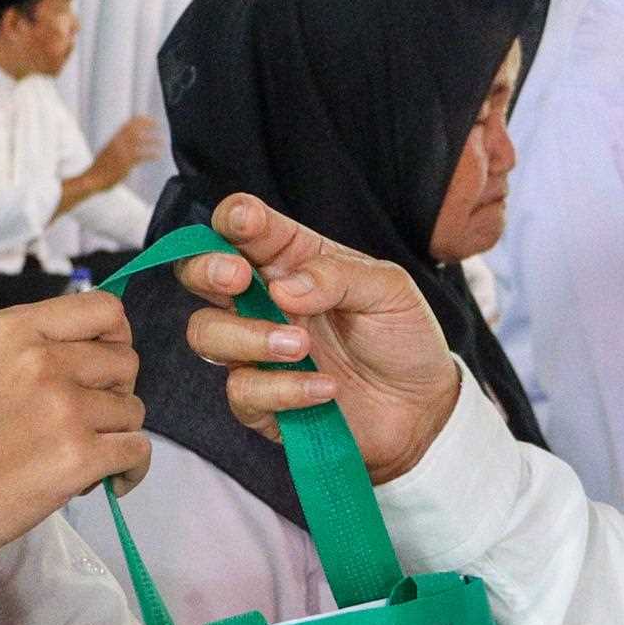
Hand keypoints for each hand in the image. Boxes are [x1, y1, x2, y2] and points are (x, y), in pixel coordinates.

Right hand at [0, 291, 148, 550]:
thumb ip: (38, 344)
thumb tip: (103, 346)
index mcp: (15, 328)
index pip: (105, 309)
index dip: (115, 338)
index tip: (104, 366)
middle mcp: (42, 360)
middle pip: (126, 360)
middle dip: (115, 392)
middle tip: (85, 418)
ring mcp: (64, 408)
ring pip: (133, 409)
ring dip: (115, 434)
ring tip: (76, 452)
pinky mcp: (78, 455)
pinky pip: (137, 451)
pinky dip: (130, 469)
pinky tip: (109, 479)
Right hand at [97, 113, 161, 178]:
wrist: (92, 179)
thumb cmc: (100, 168)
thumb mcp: (108, 151)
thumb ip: (118, 145)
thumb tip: (128, 142)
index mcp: (114, 139)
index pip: (128, 124)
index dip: (141, 120)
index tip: (151, 119)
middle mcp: (118, 142)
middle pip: (136, 128)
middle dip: (148, 124)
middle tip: (159, 125)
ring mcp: (122, 151)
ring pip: (141, 140)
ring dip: (153, 139)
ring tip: (163, 142)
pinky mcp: (126, 162)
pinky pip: (142, 155)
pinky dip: (152, 154)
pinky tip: (158, 155)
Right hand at [176, 193, 467, 483]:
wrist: (424, 405)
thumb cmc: (401, 336)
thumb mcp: (388, 291)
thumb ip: (336, 276)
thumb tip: (282, 287)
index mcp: (292, 260)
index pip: (244, 228)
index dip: (234, 218)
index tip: (244, 220)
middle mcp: (264, 301)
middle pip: (199, 275)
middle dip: (206, 269)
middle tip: (238, 277)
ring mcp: (257, 351)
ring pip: (207, 334)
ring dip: (249, 336)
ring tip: (301, 345)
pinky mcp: (264, 402)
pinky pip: (243, 393)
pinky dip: (284, 389)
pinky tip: (325, 388)